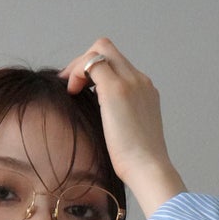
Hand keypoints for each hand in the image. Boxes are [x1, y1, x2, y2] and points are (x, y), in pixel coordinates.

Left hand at [59, 37, 178, 190]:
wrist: (148, 169)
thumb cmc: (137, 163)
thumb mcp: (129, 134)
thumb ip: (118, 119)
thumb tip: (99, 121)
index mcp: (145, 91)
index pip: (117, 64)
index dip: (95, 71)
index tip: (81, 90)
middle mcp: (140, 80)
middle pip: (108, 50)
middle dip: (83, 62)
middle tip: (70, 85)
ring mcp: (131, 81)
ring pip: (100, 50)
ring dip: (78, 65)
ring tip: (70, 89)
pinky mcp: (116, 89)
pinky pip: (90, 63)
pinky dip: (76, 73)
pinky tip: (71, 92)